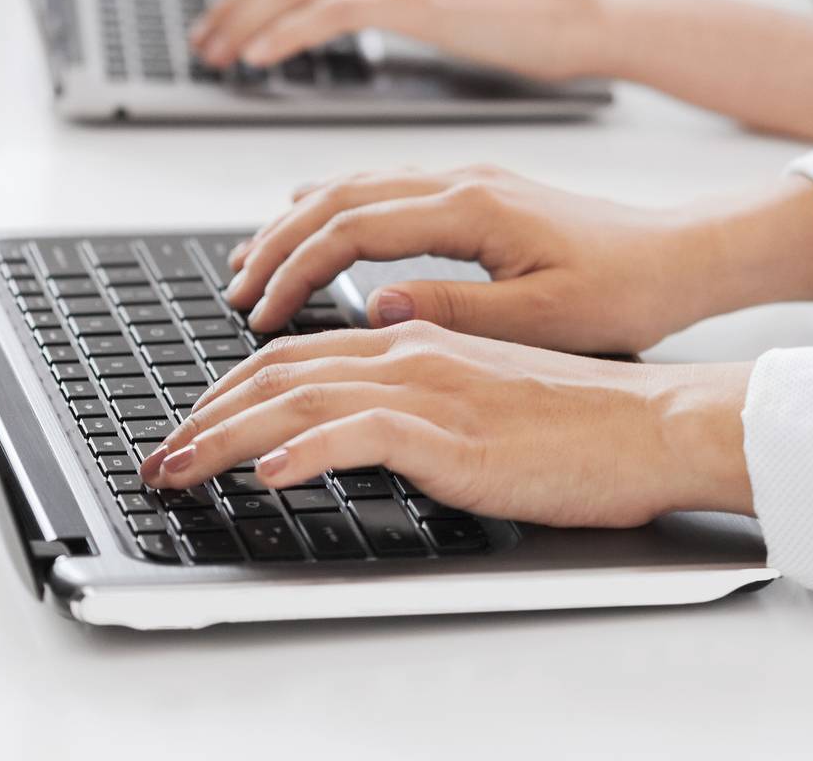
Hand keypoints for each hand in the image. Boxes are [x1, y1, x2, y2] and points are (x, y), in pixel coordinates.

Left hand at [140, 324, 754, 528]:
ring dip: (225, 436)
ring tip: (179, 470)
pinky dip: (306, 449)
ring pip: (300, 397)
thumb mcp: (480, 393)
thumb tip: (356, 416)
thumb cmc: (575, 418)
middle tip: (161, 459)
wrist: (651, 420)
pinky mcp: (455, 433)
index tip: (191, 428)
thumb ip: (416, 392)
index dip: (230, 391)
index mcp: (412, 337)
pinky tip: (269, 474)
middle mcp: (409, 350)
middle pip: (278, 371)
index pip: (295, 355)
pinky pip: (361, 434)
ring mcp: (429, 389)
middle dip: (204, 415)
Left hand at [188, 0, 610, 81]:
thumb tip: (338, 12)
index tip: (224, 22)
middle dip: (233, 7)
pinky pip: (327, 12)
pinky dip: (284, 37)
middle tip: (205, 44)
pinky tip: (260, 61)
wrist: (582, 7)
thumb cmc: (520, 6)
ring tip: (218, 58)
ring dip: (244, 24)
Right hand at [223, 164, 710, 349]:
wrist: (679, 254)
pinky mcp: (475, 190)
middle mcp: (459, 181)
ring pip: (355, 184)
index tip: (259, 311)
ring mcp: (465, 179)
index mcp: (470, 208)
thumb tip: (376, 308)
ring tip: (253, 257)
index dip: (295, 268)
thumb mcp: (542, 318)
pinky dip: (334, 204)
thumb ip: (455, 311)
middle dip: (277, 240)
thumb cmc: (625, 289)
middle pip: (338, 196)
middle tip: (234, 286)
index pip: (351, 227)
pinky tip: (314, 216)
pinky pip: (382, 186)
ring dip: (297, 218)